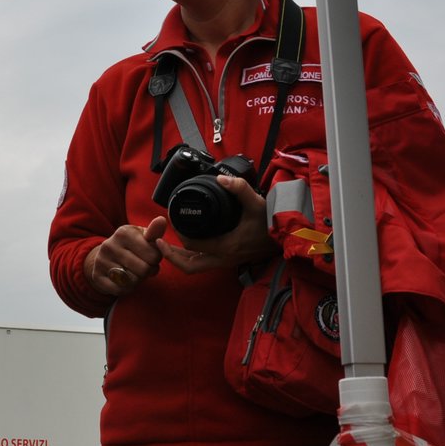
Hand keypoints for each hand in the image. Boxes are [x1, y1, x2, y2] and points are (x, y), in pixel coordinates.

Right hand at [86, 219, 168, 295]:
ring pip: (133, 281)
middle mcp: (110, 245)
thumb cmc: (131, 246)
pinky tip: (126, 281)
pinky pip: (121, 290)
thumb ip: (154, 231)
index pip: (154, 255)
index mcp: (123, 233)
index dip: (156, 259)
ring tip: (136, 272)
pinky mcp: (97, 276)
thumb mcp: (142, 236)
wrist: (105, 256)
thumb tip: (162, 220)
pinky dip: (128, 288)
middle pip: (144, 270)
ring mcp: (102, 261)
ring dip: (139, 280)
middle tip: (145, 267)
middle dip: (149, 271)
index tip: (150, 256)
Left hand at [157, 175, 276, 272]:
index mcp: (226, 246)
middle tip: (156, 242)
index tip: (169, 222)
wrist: (288, 236)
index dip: (176, 235)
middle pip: (188, 266)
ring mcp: (226, 262)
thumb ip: (239, 189)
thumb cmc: (271, 222)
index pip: (191, 246)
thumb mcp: (256, 202)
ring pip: (195, 267)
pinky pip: (204, 264)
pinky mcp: (229, 260)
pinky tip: (186, 246)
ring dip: (179, 258)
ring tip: (166, 245)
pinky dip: (191, 257)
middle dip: (169, 255)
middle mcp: (223, 258)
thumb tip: (222, 178)